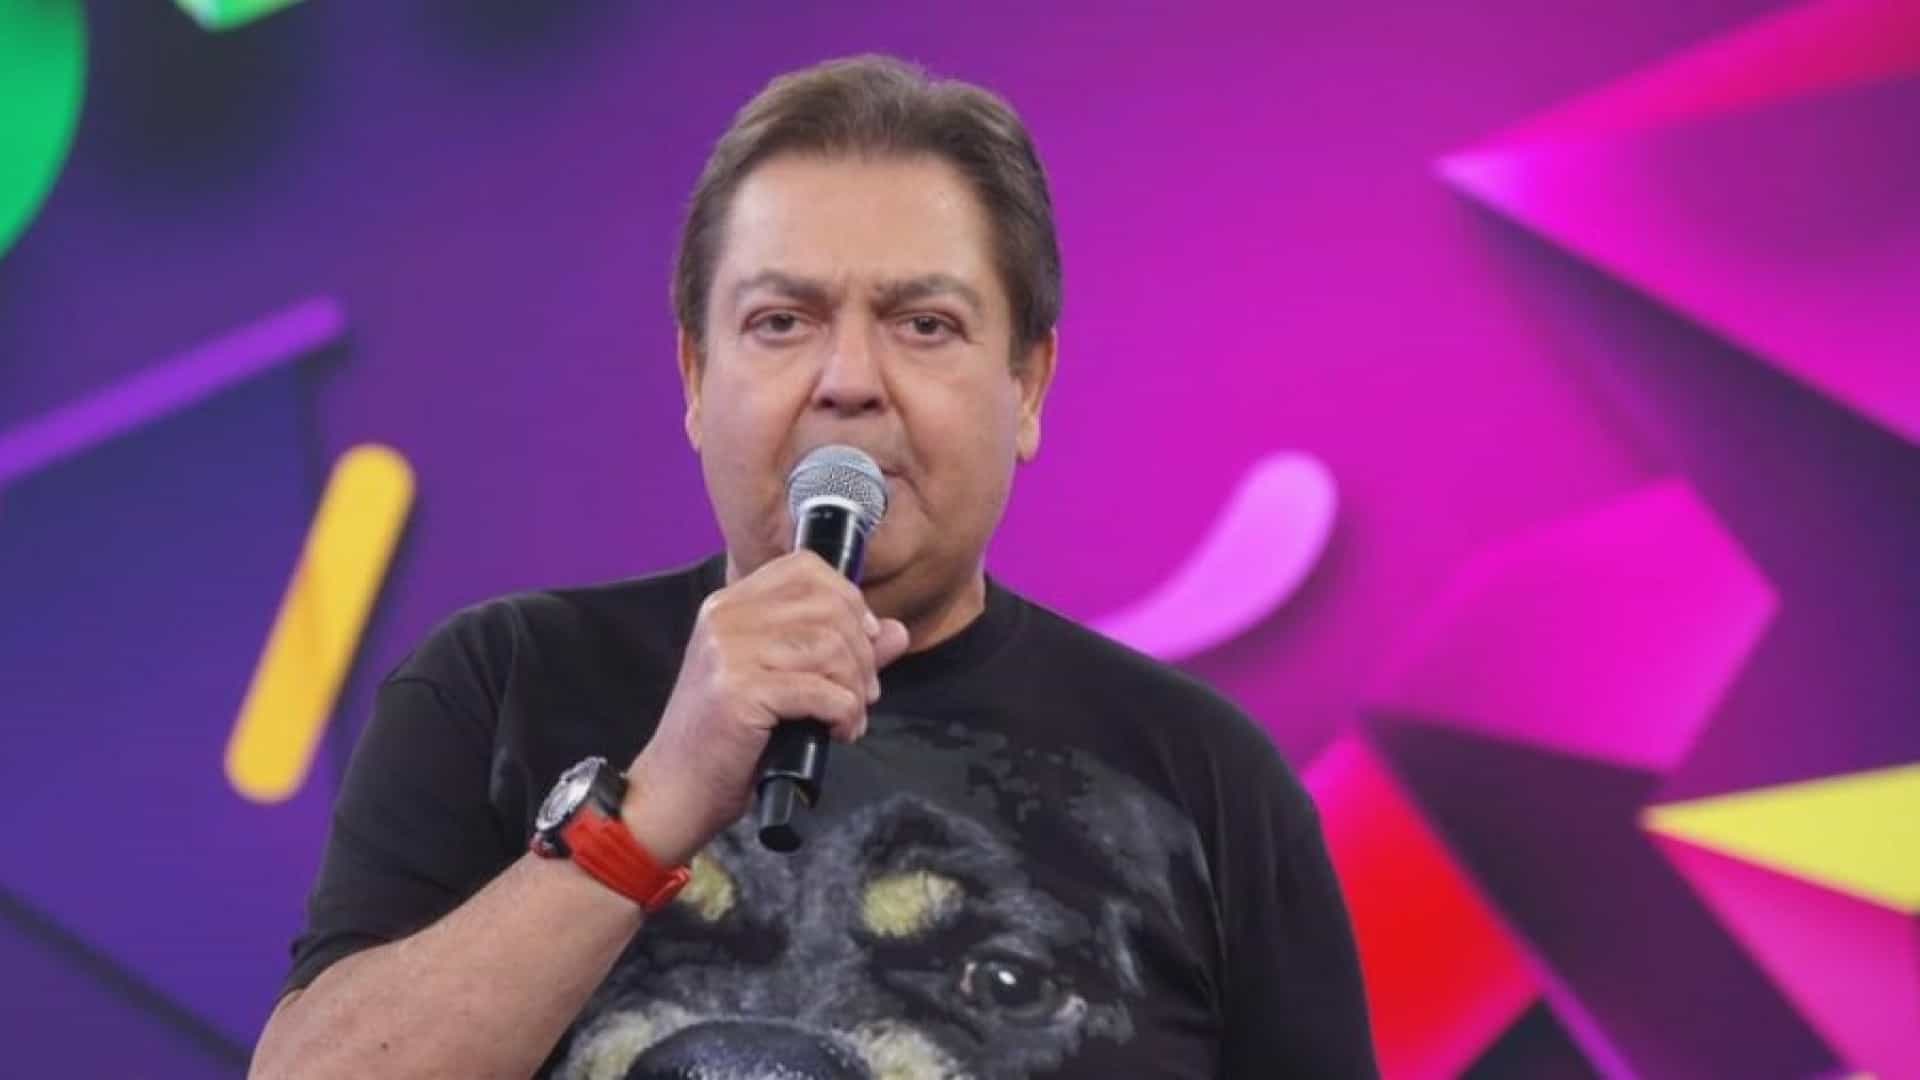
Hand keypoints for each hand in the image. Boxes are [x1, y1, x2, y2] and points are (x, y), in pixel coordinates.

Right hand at [623, 552, 910, 865]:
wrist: (674, 790)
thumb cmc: (727, 740)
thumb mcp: (783, 683)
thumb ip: (841, 651)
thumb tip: (896, 631)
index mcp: (729, 604)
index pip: (805, 567)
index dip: (848, 599)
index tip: (861, 641)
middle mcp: (725, 617)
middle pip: (828, 606)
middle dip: (862, 652)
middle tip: (863, 693)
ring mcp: (729, 652)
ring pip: (830, 645)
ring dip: (856, 687)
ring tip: (849, 717)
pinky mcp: (739, 692)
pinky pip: (822, 691)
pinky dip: (845, 714)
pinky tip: (838, 733)